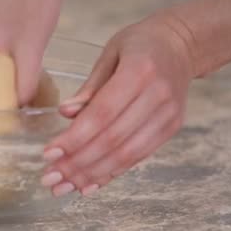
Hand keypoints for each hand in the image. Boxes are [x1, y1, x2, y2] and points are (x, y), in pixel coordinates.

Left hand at [41, 13, 194, 196]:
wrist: (182, 44)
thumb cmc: (140, 44)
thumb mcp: (110, 53)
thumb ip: (90, 87)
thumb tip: (65, 113)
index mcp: (140, 71)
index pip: (103, 113)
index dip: (75, 137)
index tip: (49, 153)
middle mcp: (158, 96)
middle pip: (113, 139)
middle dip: (78, 162)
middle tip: (50, 177)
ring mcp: (168, 115)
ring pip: (126, 154)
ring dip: (92, 174)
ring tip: (63, 186)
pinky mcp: (171, 128)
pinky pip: (138, 156)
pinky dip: (111, 173)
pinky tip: (88, 184)